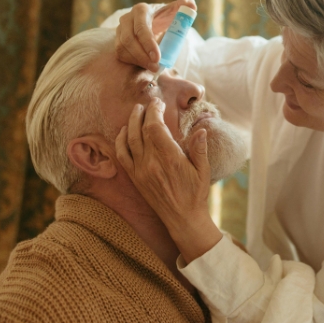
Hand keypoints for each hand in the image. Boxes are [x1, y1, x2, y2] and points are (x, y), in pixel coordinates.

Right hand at [115, 0, 196, 72]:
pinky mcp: (118, 41)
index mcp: (141, 10)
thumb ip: (185, 5)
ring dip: (138, 61)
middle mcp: (127, 19)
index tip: (158, 58)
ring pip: (123, 48)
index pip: (141, 27)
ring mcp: (120, 30)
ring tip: (154, 68)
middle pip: (128, 40)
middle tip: (156, 67)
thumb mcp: (175, 11)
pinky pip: (121, 54)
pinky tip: (146, 65)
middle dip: (142, 56)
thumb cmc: (165, 18)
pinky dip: (133, 62)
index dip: (148, 44)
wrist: (153, 23)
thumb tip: (191, 6)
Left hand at [115, 97, 221, 261]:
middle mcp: (152, 163)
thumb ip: (200, 149)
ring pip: (129, 140)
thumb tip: (201, 130)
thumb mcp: (203, 171)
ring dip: (130, 122)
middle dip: (143, 113)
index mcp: (170, 158)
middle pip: (141, 130)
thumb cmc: (195, 194)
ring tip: (135, 111)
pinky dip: (120, 140)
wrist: (182, 219)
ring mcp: (141, 170)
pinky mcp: (135, 178)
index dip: (154, 111)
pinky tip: (124, 131)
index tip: (159, 103)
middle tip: (148, 103)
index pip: (155, 127)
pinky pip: (122, 155)